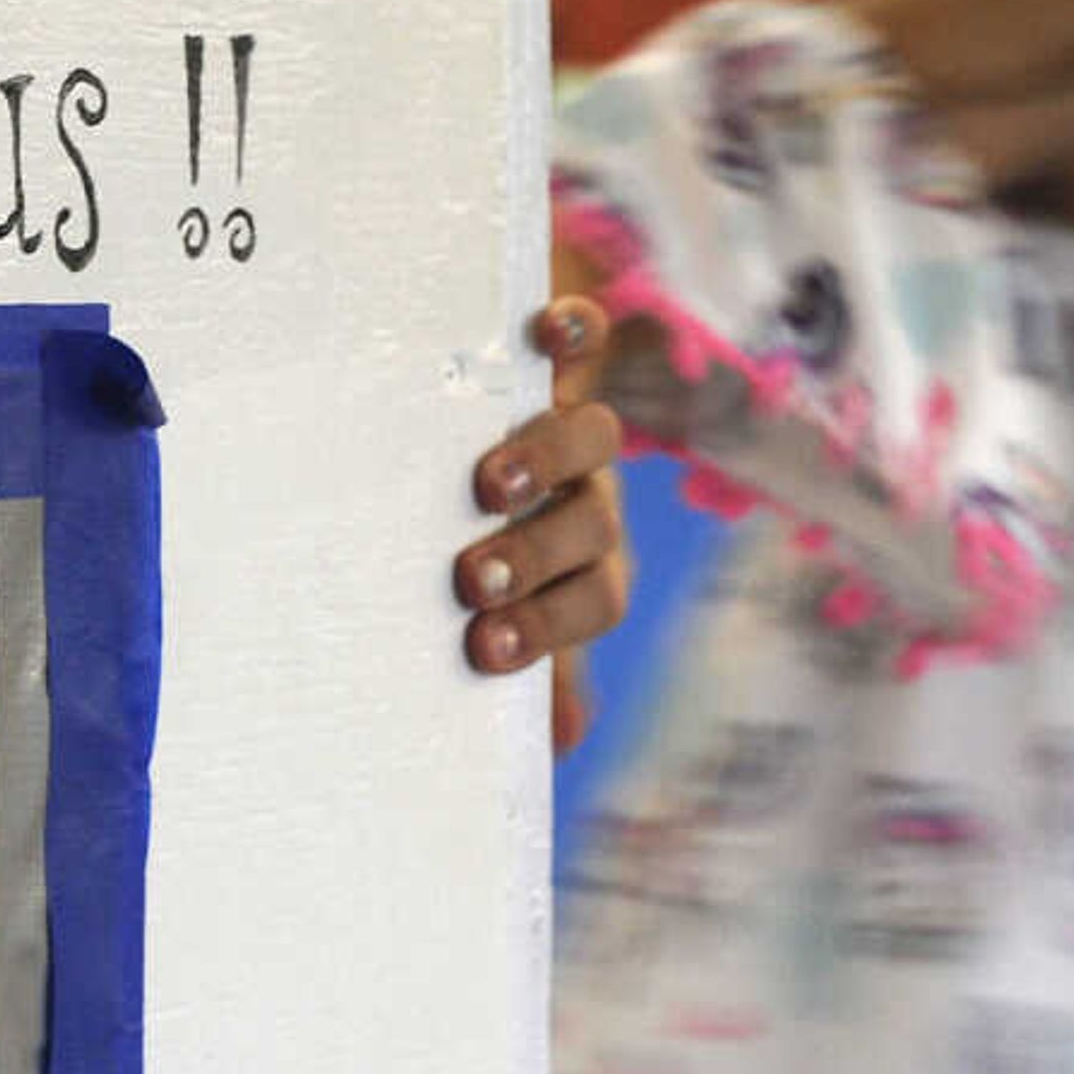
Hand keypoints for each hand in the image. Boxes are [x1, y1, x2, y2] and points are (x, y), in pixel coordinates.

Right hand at [458, 299, 631, 753]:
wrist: (484, 422)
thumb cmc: (481, 545)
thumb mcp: (507, 604)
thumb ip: (535, 664)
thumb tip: (566, 743)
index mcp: (584, 561)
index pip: (598, 598)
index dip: (553, 627)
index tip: (483, 650)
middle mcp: (589, 491)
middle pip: (595, 524)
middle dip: (538, 556)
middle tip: (474, 580)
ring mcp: (571, 422)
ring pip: (591, 440)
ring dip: (547, 462)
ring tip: (487, 484)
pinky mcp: (551, 354)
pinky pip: (582, 338)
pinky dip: (574, 332)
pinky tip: (543, 330)